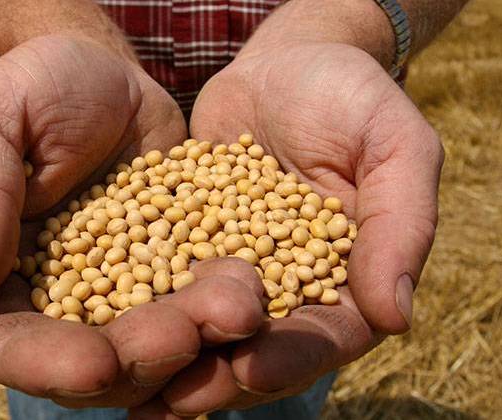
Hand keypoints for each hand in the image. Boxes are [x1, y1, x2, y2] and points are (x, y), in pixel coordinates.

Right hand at [0, 35, 266, 408]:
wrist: (110, 73)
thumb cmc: (37, 87)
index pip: (5, 345)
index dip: (45, 364)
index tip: (95, 362)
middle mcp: (59, 303)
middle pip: (92, 364)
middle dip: (141, 357)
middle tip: (188, 332)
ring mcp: (123, 295)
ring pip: (156, 348)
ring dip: (198, 340)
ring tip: (239, 305)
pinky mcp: (174, 275)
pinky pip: (201, 307)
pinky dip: (226, 309)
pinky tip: (256, 294)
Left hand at [133, 43, 443, 415]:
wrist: (286, 65)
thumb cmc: (351, 97)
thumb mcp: (393, 145)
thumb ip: (402, 224)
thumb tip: (398, 317)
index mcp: (346, 279)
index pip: (326, 335)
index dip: (291, 356)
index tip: (251, 367)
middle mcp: (288, 288)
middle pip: (258, 348)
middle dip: (216, 375)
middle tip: (169, 401)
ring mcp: (234, 271)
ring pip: (205, 329)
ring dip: (170, 361)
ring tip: (129, 390)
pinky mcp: (188, 246)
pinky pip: (163, 282)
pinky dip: (137, 308)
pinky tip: (99, 329)